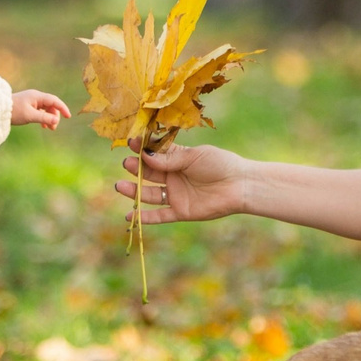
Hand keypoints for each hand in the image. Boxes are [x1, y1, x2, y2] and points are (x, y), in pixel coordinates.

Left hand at [12, 89, 70, 128]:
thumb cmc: (13, 111)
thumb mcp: (30, 116)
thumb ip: (44, 118)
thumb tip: (57, 120)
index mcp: (37, 96)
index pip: (54, 101)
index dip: (62, 108)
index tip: (68, 117)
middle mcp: (35, 97)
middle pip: (51, 105)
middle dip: (54, 116)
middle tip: (53, 127)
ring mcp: (31, 101)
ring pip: (46, 109)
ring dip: (49, 118)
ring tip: (49, 128)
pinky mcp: (28, 105)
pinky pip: (40, 111)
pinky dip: (43, 117)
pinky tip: (42, 125)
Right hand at [117, 144, 253, 224]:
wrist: (240, 185)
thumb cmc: (220, 164)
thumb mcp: (194, 156)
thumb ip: (170, 159)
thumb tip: (145, 155)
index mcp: (178, 159)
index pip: (155, 154)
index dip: (142, 149)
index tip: (130, 143)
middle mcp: (174, 176)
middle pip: (149, 174)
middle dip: (136, 169)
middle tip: (127, 163)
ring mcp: (176, 194)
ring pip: (150, 194)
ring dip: (135, 191)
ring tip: (120, 186)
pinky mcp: (181, 211)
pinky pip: (159, 216)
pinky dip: (144, 217)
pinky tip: (129, 216)